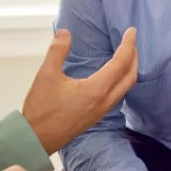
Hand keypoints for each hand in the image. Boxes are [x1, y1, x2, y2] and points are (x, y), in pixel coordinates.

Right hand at [23, 28, 138, 153]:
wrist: (36, 140)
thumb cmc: (41, 109)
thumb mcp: (46, 75)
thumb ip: (57, 51)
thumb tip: (65, 32)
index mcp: (96, 89)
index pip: (120, 62)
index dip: (128, 45)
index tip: (132, 31)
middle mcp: (104, 101)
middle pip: (130, 76)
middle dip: (134, 57)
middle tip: (131, 42)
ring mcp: (102, 111)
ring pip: (125, 88)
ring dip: (129, 70)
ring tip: (126, 56)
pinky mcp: (96, 116)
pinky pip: (117, 95)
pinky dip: (121, 81)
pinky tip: (112, 76)